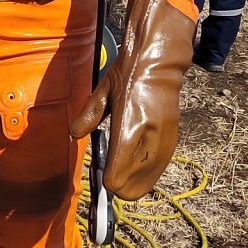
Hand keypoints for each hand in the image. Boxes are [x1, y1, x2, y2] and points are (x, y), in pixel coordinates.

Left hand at [70, 0, 194, 199]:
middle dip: (121, 187)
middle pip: (134, 183)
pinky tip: (141, 171)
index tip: (101, 176)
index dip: (108, 180)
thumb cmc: (128, 73)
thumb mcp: (102, 91)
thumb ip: (88, 115)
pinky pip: (161, 165)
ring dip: (137, 182)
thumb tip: (75, 135)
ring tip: (125, 180)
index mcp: (128, 125)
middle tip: (111, 181)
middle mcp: (148, 136)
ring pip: (150, 177)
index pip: (118, 172)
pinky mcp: (173, 136)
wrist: (158, 60)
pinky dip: (149, 172)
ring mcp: (164, 138)